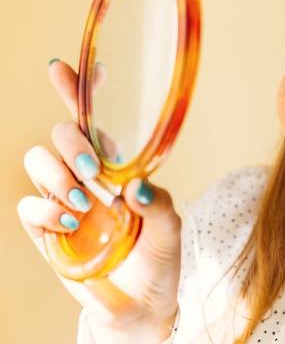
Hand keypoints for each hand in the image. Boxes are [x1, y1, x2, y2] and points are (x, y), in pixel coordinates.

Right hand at [17, 60, 180, 343]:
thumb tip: (135, 186)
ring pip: (38, 160)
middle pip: (62, 132)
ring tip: (84, 202)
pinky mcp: (46, 229)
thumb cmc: (158, 258)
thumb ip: (159, 205)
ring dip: (57, 174)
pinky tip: (71, 223)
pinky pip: (27, 205)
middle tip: (93, 171)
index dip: (78, 91)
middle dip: (72, 142)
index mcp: (118, 166)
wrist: (142, 303)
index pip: (95, 121)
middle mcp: (87, 176)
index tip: (66, 68)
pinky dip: (45, 210)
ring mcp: (63, 200)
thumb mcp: (170, 228)